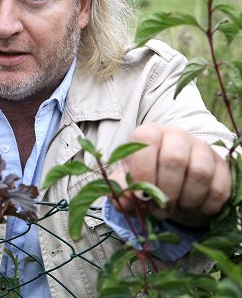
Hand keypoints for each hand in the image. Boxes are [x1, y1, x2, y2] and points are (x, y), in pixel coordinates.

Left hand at [109, 123, 230, 226]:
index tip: (141, 196)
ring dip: (186, 200)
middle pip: (174, 159)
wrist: (175, 184)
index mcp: (149, 133)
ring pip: (199, 173)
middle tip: (159, 210)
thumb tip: (123, 201)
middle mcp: (176, 135)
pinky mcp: (222, 166)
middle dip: (165, 192)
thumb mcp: (128, 183)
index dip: (143, 172)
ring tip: (176, 208)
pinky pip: (219, 188)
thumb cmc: (147, 179)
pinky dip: (205, 206)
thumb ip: (121, 191)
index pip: (146, 142)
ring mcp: (202, 148)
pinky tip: (194, 208)